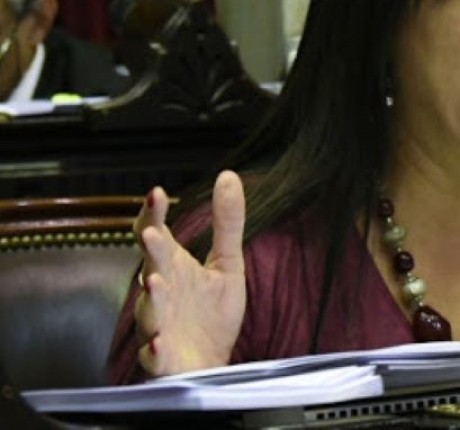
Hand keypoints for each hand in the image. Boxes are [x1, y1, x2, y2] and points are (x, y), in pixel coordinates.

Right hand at [132, 170, 246, 376]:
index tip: (156, 193)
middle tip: (153, 234)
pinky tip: (158, 342)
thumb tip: (229, 175)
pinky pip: (154, 356)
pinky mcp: (163, 359)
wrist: (210, 365)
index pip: (156, 235)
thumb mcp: (228, 264)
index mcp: (173, 268)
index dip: (153, 215)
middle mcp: (161, 293)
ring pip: (150, 310)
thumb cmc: (211, 314)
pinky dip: (154, 350)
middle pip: (151, 267)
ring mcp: (159, 325)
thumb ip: (227, 223)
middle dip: (151, 252)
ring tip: (155, 282)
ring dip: (152, 297)